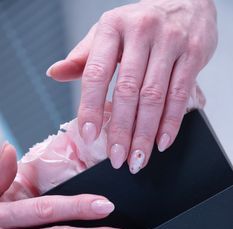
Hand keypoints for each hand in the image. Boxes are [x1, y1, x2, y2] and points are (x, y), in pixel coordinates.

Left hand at [46, 0, 216, 173]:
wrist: (186, 1)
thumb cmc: (141, 22)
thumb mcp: (108, 32)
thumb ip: (84, 56)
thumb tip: (55, 73)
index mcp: (111, 28)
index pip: (96, 72)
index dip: (90, 107)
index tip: (89, 135)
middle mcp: (140, 32)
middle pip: (127, 91)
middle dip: (121, 130)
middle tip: (117, 157)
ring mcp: (169, 42)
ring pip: (154, 97)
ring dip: (144, 134)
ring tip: (137, 158)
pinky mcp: (193, 54)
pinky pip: (180, 94)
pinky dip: (171, 122)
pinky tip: (162, 141)